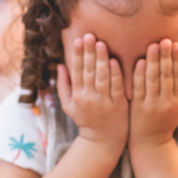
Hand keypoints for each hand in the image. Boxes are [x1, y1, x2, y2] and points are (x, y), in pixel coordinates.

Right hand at [57, 33, 127, 153]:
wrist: (103, 141)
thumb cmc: (86, 121)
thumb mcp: (69, 106)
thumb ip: (64, 86)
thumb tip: (59, 66)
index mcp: (77, 95)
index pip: (76, 71)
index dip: (77, 55)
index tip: (77, 40)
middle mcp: (89, 97)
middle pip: (88, 71)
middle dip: (88, 52)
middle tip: (89, 35)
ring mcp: (104, 101)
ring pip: (102, 77)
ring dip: (101, 59)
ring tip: (101, 43)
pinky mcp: (119, 105)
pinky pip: (116, 87)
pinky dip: (115, 74)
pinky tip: (114, 61)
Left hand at [129, 39, 177, 147]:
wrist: (150, 143)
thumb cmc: (165, 121)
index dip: (177, 60)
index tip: (175, 44)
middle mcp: (167, 104)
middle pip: (167, 75)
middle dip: (166, 56)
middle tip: (165, 40)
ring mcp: (152, 105)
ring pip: (153, 79)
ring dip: (153, 61)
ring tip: (153, 45)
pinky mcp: (138, 107)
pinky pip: (139, 87)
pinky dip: (140, 73)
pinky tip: (140, 61)